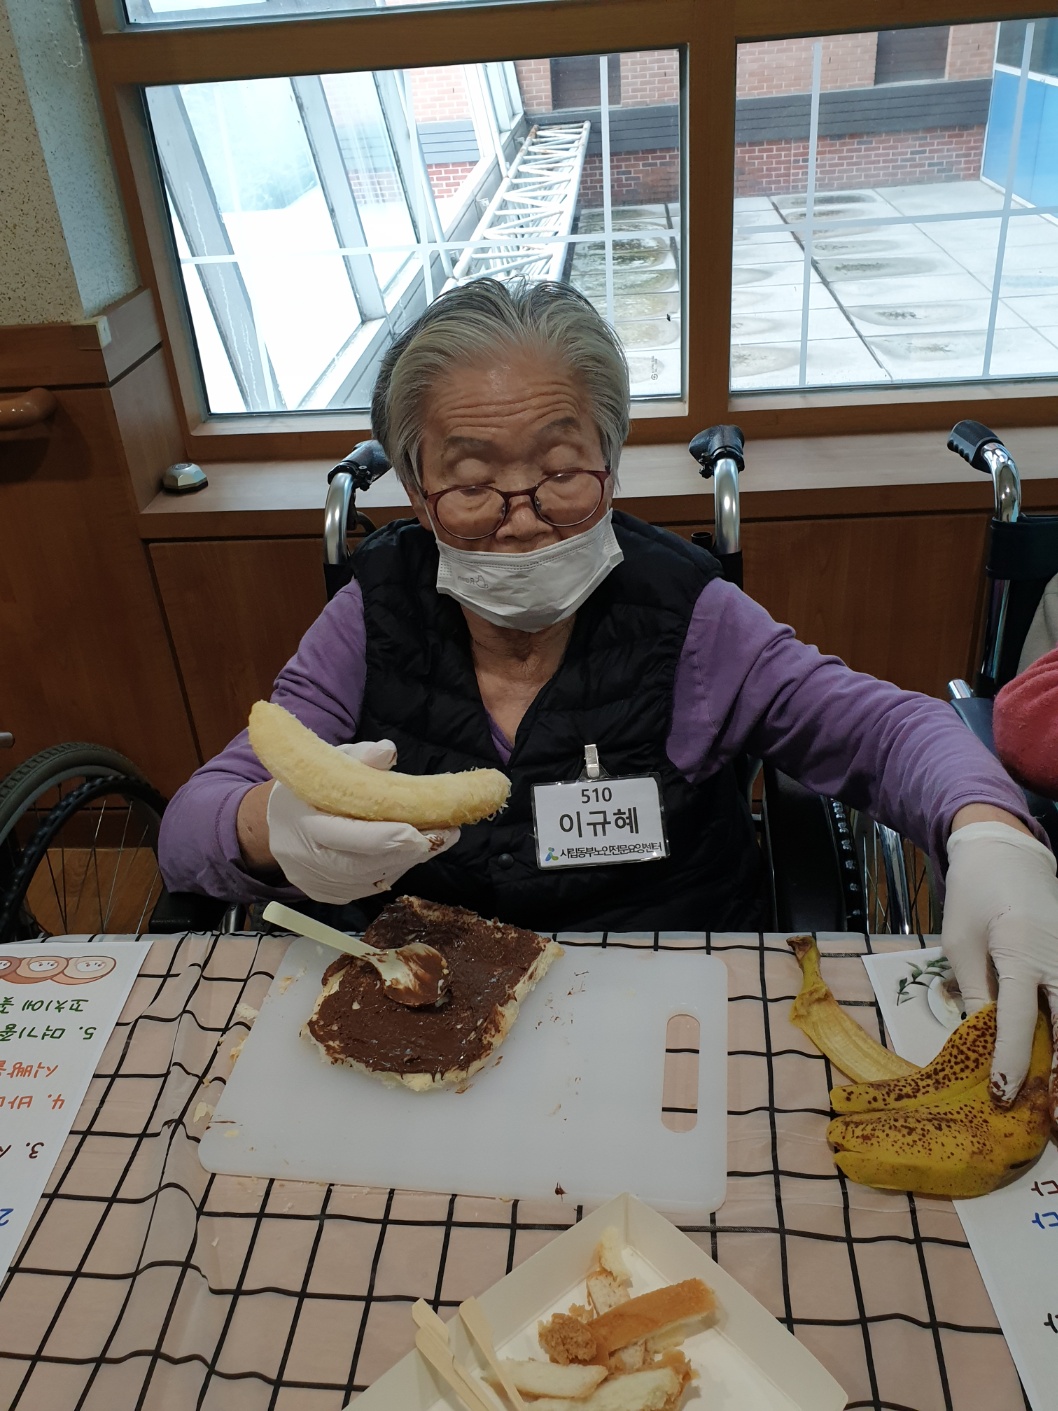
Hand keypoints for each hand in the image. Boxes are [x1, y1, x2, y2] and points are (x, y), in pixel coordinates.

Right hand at [265, 740, 458, 903]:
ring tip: (438, 839)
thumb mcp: (326, 763)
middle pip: (367, 864)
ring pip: (373, 879)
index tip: (421, 829)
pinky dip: (394, 870)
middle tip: (447, 834)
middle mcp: (309, 861)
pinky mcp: (329, 895)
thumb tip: (387, 751)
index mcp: (306, 825)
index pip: (353, 837)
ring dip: (409, 861)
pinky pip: (369, 887)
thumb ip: (358, 757)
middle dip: (410, 850)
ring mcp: (318, 883)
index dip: (390, 837)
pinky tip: (412, 852)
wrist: (273, 824)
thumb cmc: (308, 787)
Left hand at [942, 821, 1057, 1101]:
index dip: (1010, 1058)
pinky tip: (1056, 1063)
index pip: (1018, 1017)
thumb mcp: (960, 941)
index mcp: (1022, 951)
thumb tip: (978, 1038)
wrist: (1006, 852)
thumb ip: (975, 989)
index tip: (1002, 1093)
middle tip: (1054, 1115)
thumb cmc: (974, 895)